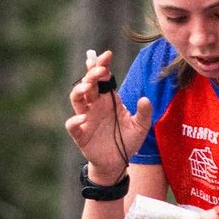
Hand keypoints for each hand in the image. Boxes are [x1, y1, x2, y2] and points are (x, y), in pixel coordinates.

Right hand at [66, 49, 148, 180]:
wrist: (118, 163)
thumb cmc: (128, 141)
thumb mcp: (141, 127)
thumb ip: (144, 113)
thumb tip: (145, 99)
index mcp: (109, 100)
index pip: (103, 78)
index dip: (102, 65)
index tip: (107, 55)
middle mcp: (95, 106)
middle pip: (88, 84)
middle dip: (92, 74)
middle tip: (99, 69)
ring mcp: (86, 119)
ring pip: (76, 100)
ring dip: (79, 91)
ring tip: (87, 87)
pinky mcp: (81, 134)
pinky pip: (73, 125)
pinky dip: (74, 121)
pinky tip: (82, 119)